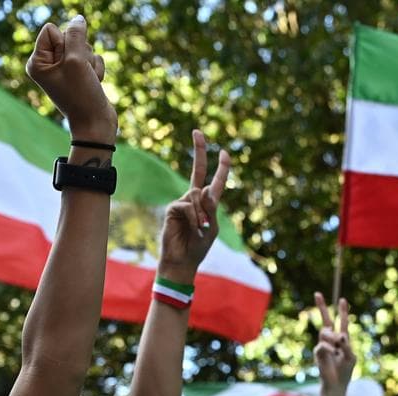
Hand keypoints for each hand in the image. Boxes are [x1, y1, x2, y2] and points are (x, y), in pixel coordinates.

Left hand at [25, 15, 116, 141]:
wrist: (96, 124)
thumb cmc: (81, 95)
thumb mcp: (76, 61)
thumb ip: (76, 35)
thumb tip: (78, 19)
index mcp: (37, 61)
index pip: (52, 30)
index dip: (66, 44)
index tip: (68, 66)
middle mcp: (48, 64)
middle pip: (69, 37)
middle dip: (80, 53)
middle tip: (80, 75)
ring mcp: (65, 69)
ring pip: (84, 47)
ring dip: (90, 63)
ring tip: (87, 81)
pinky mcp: (80, 74)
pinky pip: (93, 58)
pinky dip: (97, 70)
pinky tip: (94, 84)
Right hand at [158, 130, 230, 283]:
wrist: (182, 261)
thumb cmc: (198, 246)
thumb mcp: (212, 227)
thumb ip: (211, 208)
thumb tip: (203, 189)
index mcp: (208, 204)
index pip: (215, 181)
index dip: (221, 167)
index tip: (224, 152)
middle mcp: (195, 198)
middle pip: (199, 170)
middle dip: (199, 150)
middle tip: (197, 131)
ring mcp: (183, 202)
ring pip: (197, 195)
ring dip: (202, 214)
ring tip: (201, 230)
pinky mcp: (173, 208)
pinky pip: (188, 206)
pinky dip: (195, 218)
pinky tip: (194, 229)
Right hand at [313, 293, 354, 390]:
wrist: (336, 385)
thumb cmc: (345, 372)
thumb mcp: (350, 358)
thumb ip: (347, 346)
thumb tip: (341, 336)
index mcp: (343, 340)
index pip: (343, 322)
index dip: (342, 311)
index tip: (342, 299)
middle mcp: (332, 340)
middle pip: (326, 320)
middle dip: (322, 307)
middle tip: (317, 293)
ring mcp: (324, 345)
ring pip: (326, 332)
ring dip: (332, 337)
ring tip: (337, 349)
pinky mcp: (318, 352)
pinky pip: (322, 345)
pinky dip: (329, 348)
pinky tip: (334, 353)